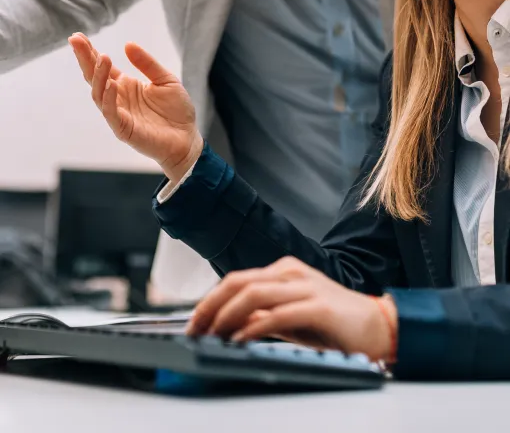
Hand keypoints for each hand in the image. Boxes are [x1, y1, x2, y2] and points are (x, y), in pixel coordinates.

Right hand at [68, 33, 202, 182]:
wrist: (188, 138)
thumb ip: (147, 63)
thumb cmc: (176, 110)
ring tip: (103, 57)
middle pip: (94, 77)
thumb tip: (128, 44)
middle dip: (84, 59)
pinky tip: (111, 84)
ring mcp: (118, 114)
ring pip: (99, 94)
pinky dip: (109, 99)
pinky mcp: (123, 129)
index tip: (77, 36)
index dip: (89, 52)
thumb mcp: (165, 79)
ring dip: (99, 76)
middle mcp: (117, 98)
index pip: (102, 67)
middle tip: (76, 41)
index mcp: (125, 85)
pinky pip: (111, 114)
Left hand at [187, 257, 396, 361]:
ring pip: (253, 293)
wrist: (377, 326)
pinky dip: (254, 328)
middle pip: (238, 282)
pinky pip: (278, 314)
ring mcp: (305, 287)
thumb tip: (229, 326)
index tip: (193, 324)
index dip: (210, 302)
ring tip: (213, 336)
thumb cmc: (334, 324)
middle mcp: (291, 273)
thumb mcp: (290, 319)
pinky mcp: (318, 306)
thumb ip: (262, 318)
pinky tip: (241, 341)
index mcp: (283, 272)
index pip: (235, 280)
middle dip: (210, 306)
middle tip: (194, 330)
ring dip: (226, 316)